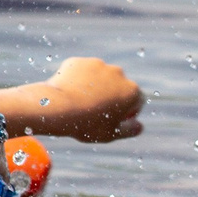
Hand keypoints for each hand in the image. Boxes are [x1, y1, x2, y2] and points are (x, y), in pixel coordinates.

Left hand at [0, 56, 144, 141]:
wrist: (58, 108)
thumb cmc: (87, 124)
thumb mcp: (112, 134)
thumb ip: (131, 130)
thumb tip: (139, 126)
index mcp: (131, 91)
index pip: (136, 102)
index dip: (125, 113)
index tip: (111, 121)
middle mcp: (118, 73)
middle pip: (118, 86)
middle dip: (111, 96)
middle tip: (94, 112)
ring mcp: (97, 64)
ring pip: (99, 77)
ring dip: (94, 87)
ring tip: (80, 103)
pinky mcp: (79, 62)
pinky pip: (81, 73)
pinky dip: (78, 81)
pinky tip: (69, 94)